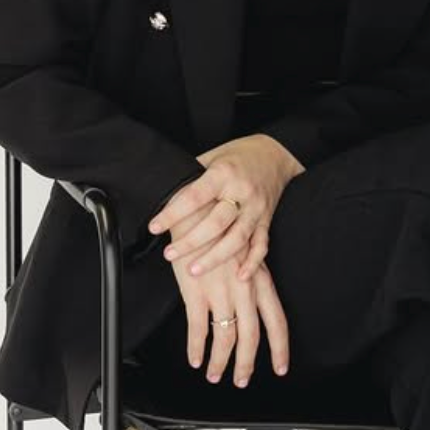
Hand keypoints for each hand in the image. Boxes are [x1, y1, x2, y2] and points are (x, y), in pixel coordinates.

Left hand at [147, 133, 302, 287]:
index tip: (154, 227)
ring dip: (215, 257)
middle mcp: (242, 192)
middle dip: (191, 242)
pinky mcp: (267, 219)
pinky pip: (261, 244)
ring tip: (194, 270)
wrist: (276, 154)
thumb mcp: (212, 156)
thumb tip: (163, 193)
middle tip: (169, 254)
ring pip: (237, 238)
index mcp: (223, 173)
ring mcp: (256, 208)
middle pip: (216, 223)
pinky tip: (240, 276)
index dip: (173, 214)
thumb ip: (193, 176)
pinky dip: (253, 263)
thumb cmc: (237, 156)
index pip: (194, 197)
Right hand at [167, 228, 291, 385]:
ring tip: (214, 374)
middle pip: (251, 336)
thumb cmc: (220, 230)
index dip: (280, 348)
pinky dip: (196, 348)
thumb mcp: (245, 254)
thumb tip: (250, 306)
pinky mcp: (196, 291)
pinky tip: (195, 358)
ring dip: (219, 362)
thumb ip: (250, 280)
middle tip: (241, 381)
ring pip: (226, 337)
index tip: (280, 367)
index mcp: (260, 279)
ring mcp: (221, 291)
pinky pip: (198, 329)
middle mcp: (244, 288)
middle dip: (247, 364)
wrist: (198, 210)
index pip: (277, 320)